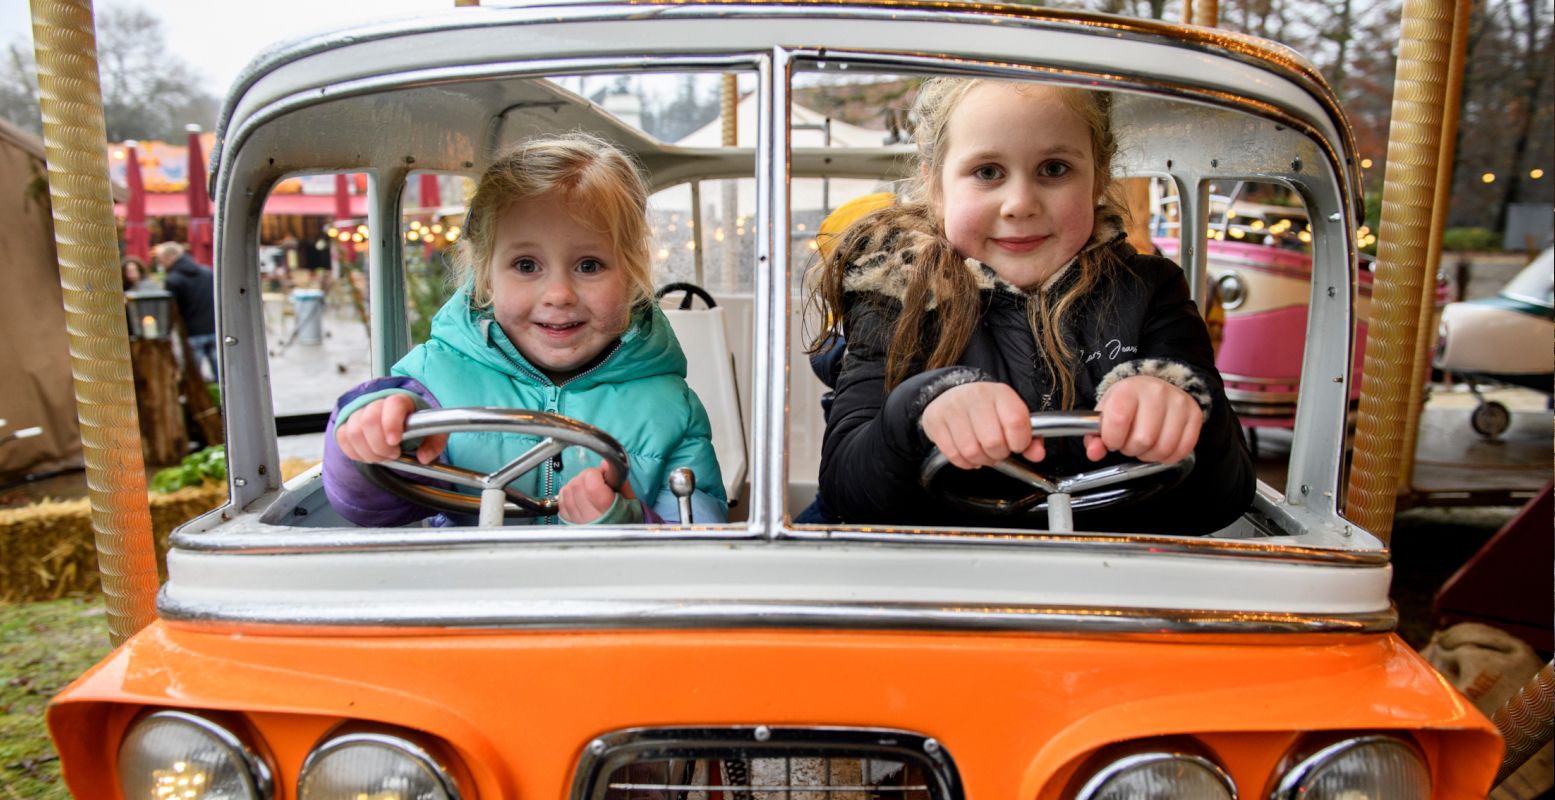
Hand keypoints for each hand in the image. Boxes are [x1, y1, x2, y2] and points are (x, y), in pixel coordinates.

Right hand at [334, 394, 446, 464]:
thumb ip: (434, 444)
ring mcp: (359, 412)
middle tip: (392, 454)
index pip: (392, 404)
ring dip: (368, 451)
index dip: (391, 423)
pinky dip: (354, 452)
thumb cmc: (415, 426)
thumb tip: (424, 457)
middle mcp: (377, 402)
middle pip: (369, 420)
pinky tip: (368, 455)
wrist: (398, 422)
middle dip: (380, 445)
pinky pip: (342, 437)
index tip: (395, 441)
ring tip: (382, 456)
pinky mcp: (346, 424)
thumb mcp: (433, 434)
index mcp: (401, 401)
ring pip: (353, 431)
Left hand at [558, 460, 636, 523]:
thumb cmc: (627, 519)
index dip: (595, 474)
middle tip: (596, 481)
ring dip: (576, 484)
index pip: (591, 484)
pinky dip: (568, 493)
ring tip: (588, 488)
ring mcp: (576, 521)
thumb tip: (605, 465)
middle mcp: (589, 517)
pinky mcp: (568, 522)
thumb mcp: (631, 499)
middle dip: (585, 477)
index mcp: (607, 511)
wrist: (621, 539)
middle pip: (576, 485)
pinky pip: (561, 501)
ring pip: (567, 491)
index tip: (602, 475)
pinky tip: (579, 496)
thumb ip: (618, 481)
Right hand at [921, 382, 1043, 469]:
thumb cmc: (987, 408)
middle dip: (999, 454)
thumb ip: (1030, 437)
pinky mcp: (936, 421)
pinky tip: (968, 454)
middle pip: (993, 441)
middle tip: (998, 451)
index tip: (1017, 445)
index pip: (1016, 422)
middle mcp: (976, 397)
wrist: (952, 393)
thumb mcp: (1011, 415)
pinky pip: (953, 454)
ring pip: (971, 451)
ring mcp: (953, 408)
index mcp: (1000, 393)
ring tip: (982, 453)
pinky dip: (964, 462)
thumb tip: (1038, 455)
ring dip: (981, 460)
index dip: (1020, 442)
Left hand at [1086, 375, 1200, 462]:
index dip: (1112, 439)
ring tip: (1145, 444)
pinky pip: (1182, 449)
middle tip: (1130, 442)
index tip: (1113, 439)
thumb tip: (1094, 453)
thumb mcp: (1105, 414)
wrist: (1154, 387)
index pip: (1118, 420)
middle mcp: (1156, 392)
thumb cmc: (1127, 404)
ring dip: (1150, 455)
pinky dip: (1169, 456)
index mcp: (1129, 389)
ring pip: (1164, 448)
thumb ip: (1095, 436)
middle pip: (1143, 439)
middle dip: (1132, 449)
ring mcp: (1178, 403)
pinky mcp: (1195, 415)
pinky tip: (1160, 446)